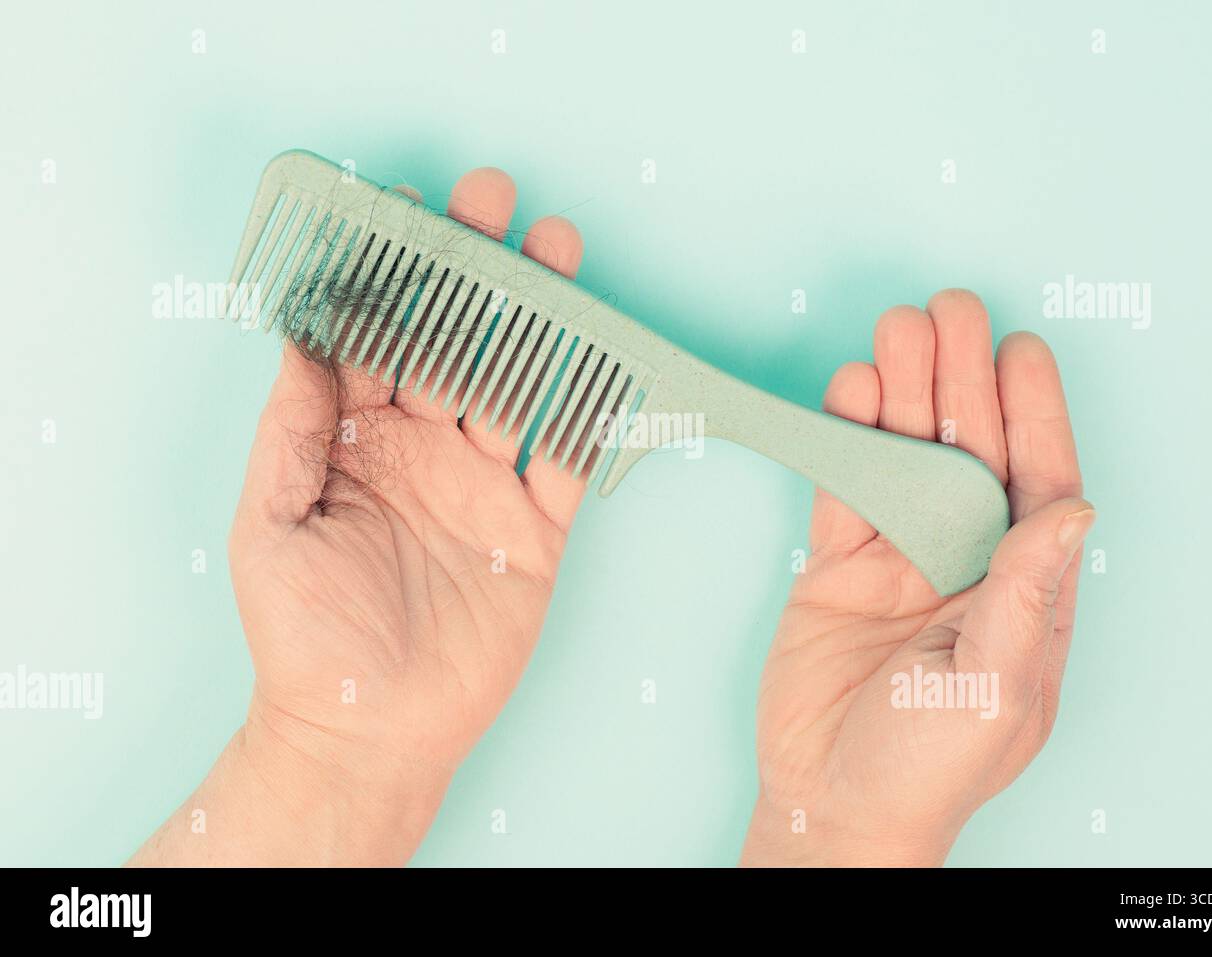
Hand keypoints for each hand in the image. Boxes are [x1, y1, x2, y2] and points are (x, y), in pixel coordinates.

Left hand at [133, 168, 587, 864]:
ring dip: (542, 318)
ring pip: (520, 382)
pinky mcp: (536, 528)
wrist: (371, 732)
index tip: (405, 210)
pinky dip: (589, 409)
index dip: (390, 274)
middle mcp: (423, 448)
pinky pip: (569, 459)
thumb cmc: (305, 638)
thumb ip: (290, 431)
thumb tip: (300, 337)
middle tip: (492, 203)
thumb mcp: (269, 526)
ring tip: (558, 249)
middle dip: (475, 271)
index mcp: (353, 440)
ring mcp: (484, 484)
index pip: (376, 336)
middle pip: (457, 341)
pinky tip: (605, 353)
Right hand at [741, 290, 1089, 866]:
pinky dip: (842, 438)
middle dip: (960, 379)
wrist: (828, 802)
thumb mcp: (994, 687)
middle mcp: (965, 561)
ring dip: (900, 393)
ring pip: (903, 456)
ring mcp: (899, 558)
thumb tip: (1075, 511)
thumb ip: (1027, 596)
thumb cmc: (925, 769)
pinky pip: (843, 487)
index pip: (1036, 482)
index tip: (1021, 350)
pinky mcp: (838, 564)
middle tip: (947, 311)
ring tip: (895, 332)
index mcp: (1022, 590)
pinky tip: (848, 393)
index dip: (1031, 413)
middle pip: (966, 452)